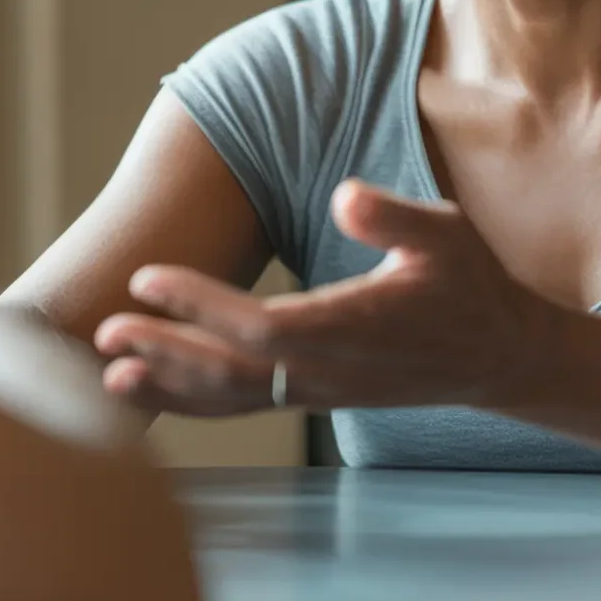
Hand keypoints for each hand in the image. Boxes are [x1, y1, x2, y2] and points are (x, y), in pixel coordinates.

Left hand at [93, 180, 561, 415]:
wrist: (497, 354)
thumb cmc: (468, 284)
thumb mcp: (446, 233)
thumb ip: (395, 218)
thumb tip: (346, 195)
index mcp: (355, 327)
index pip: (262, 326)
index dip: (200, 306)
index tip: (147, 278)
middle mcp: (332, 369)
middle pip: (233, 373)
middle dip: (165, 353)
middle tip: (103, 332)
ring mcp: (321, 391)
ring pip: (233, 399)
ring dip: (169, 386)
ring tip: (109, 374)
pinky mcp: (314, 396)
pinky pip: (244, 405)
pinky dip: (192, 400)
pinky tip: (149, 388)